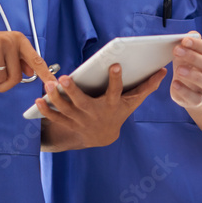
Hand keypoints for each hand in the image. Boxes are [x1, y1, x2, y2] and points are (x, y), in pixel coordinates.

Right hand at [0, 30, 55, 91]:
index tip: (54, 85)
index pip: (36, 60)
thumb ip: (18, 60)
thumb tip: (32, 71)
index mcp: (18, 39)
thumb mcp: (2, 51)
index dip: (46, 74)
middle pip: (17, 76)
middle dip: (5, 84)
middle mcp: (10, 39)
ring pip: (3, 78)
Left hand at [35, 63, 165, 147]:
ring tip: (48, 85)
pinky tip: (38, 100)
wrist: (104, 137)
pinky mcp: (69, 123)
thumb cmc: (119, 112)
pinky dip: (46, 110)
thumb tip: (163, 71)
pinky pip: (56, 118)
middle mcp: (95, 113)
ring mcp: (81, 120)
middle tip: (64, 78)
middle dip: (72, 91)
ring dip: (56, 98)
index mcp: (111, 105)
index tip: (115, 65)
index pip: (116, 91)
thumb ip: (147, 86)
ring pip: (66, 110)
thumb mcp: (133, 101)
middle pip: (83, 103)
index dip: (116, 79)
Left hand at [170, 32, 201, 110]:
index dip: (200, 45)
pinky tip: (175, 84)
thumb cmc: (188, 65)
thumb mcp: (188, 52)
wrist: (188, 89)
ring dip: (193, 75)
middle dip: (193, 57)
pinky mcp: (199, 100)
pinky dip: (185, 91)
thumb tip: (193, 34)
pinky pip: (196, 98)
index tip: (185, 40)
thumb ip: (190, 43)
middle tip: (176, 51)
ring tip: (178, 70)